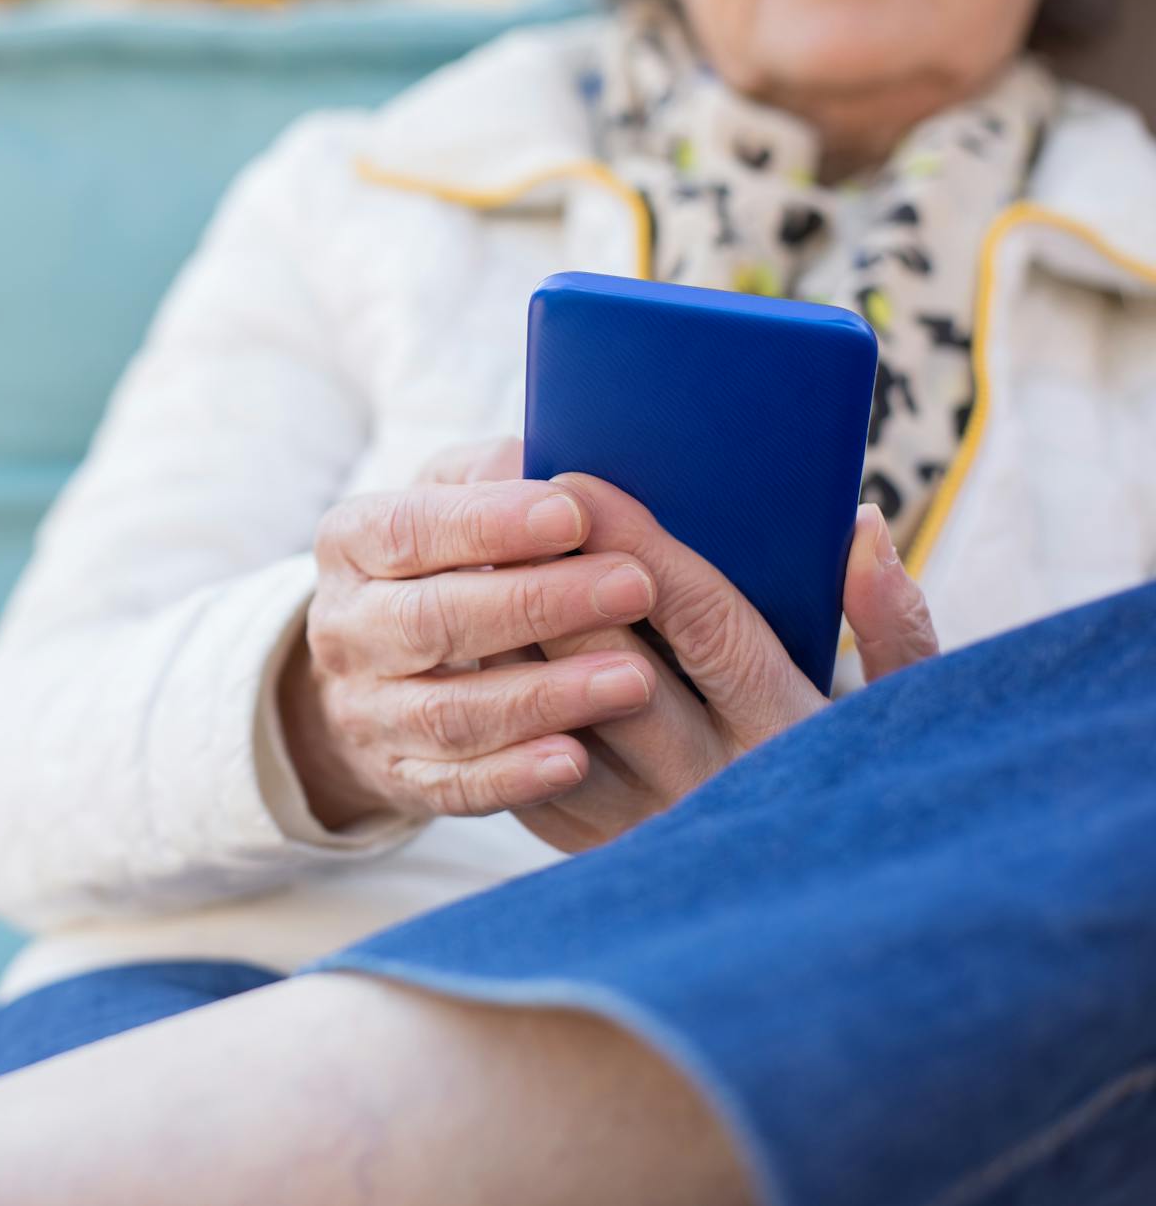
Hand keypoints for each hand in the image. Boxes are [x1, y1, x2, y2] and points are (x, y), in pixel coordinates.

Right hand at [279, 441, 662, 828]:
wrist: (373, 674)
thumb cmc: (440, 563)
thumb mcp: (449, 500)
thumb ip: (492, 476)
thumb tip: (546, 470)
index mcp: (350, 545)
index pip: (409, 530)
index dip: (488, 525)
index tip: (574, 514)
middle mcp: (344, 630)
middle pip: (430, 621)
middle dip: (536, 604)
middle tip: (633, 586)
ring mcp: (365, 712)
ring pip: (447, 712)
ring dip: (542, 697)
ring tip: (632, 680)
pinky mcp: (397, 780)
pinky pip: (454, 786)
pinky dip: (513, 776)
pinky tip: (574, 761)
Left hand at [515, 472, 937, 852]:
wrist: (812, 899)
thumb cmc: (854, 775)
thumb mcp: (901, 709)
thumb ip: (893, 626)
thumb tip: (864, 526)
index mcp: (785, 732)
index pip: (704, 622)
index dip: (639, 546)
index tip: (583, 481)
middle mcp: (709, 785)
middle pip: (609, 668)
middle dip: (553, 581)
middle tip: (507, 509)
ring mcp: (641, 822)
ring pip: (550, 715)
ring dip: (512, 636)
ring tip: (479, 560)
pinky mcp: (587, 843)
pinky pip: (523, 758)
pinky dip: (501, 691)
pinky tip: (480, 633)